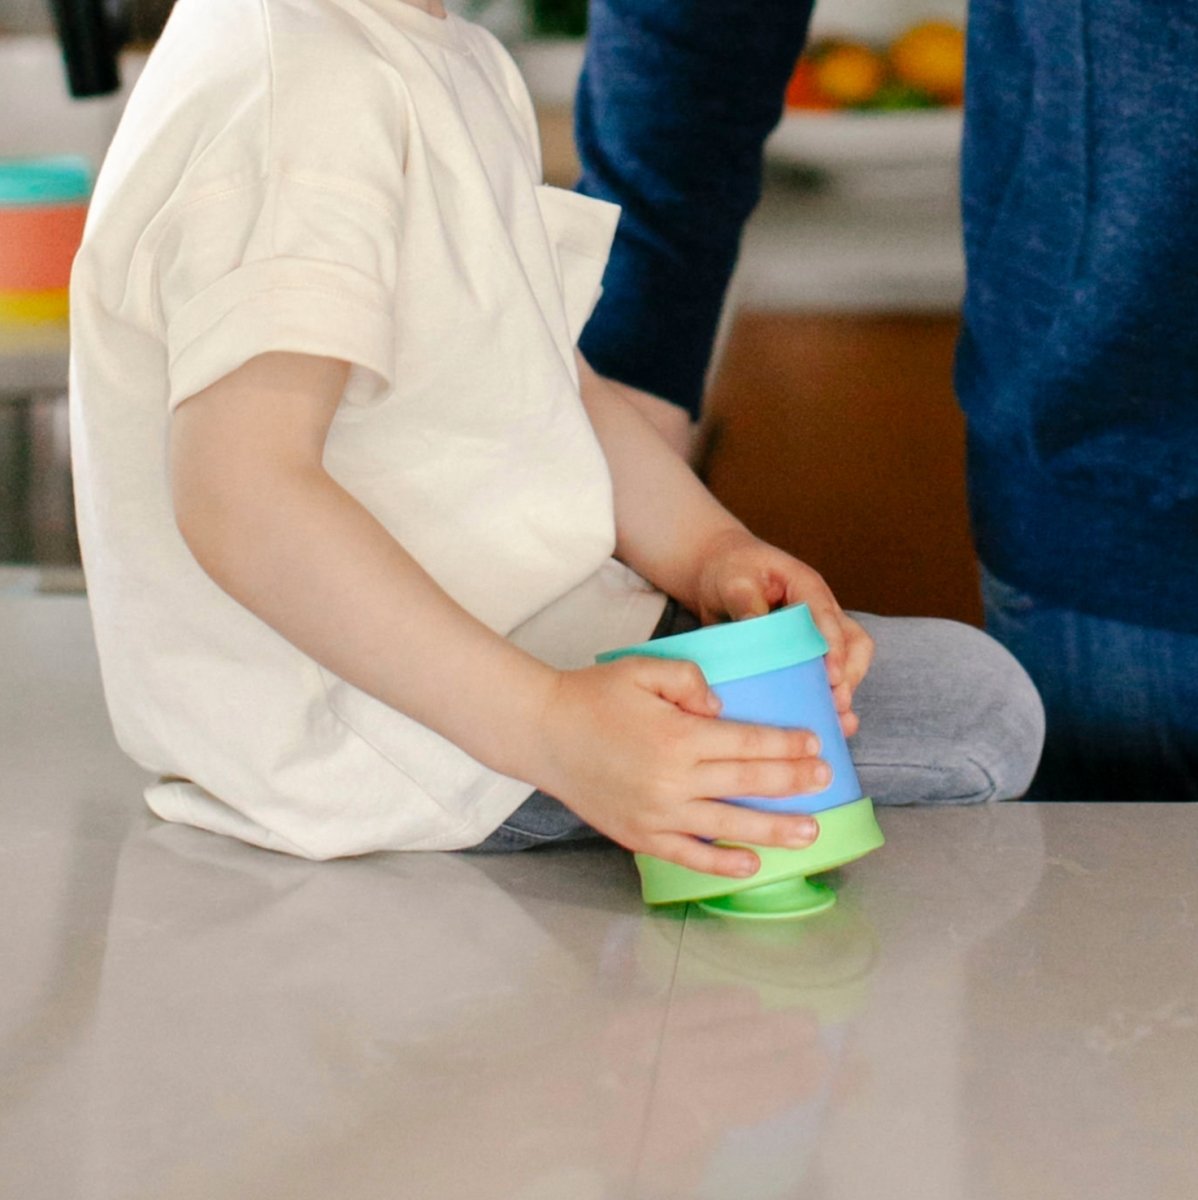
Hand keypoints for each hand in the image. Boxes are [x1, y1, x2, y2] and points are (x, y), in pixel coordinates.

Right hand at [531, 656, 828, 876]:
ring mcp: (658, 813)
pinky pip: (689, 856)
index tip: (814, 743)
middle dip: (794, 781)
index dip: (786, 744)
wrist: (541, 732)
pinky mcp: (640, 835)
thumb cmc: (592, 696)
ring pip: (729, 825)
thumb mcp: (642, 669)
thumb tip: (723, 708)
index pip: (748, 742)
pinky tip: (751, 864)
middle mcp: (673, 779)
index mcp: (678, 735)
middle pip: (749, 783)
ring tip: (811, 831)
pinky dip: (722, 864)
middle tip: (827, 779)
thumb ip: (690, 680)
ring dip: (775, 828)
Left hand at [690, 527, 873, 736]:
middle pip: (853, 642)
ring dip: (843, 691)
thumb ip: (746, 602)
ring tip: (837, 721)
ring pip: (846, 663)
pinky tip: (822, 722)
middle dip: (850, 674)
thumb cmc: (729, 571)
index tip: (834, 678)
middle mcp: (820, 613)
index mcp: (806, 587)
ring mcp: (815, 635)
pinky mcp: (803, 655)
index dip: (835, 648)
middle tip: (836, 703)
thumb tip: (756, 626)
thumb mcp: (734, 581)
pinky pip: (822, 677)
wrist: (716, 576)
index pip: (828, 617)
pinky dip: (824, 698)